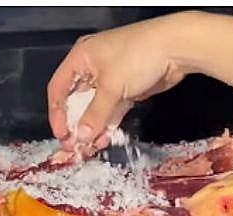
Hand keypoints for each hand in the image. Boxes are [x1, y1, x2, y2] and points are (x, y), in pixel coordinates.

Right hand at [47, 14, 190, 155]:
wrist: (174, 49)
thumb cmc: (138, 55)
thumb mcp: (111, 86)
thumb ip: (96, 113)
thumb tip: (82, 135)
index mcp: (81, 58)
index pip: (58, 88)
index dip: (57, 113)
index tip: (62, 134)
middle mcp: (92, 68)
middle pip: (76, 100)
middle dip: (75, 124)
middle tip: (75, 146)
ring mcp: (111, 80)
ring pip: (95, 108)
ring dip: (92, 128)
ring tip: (89, 148)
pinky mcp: (127, 90)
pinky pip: (112, 111)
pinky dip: (108, 124)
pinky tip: (104, 140)